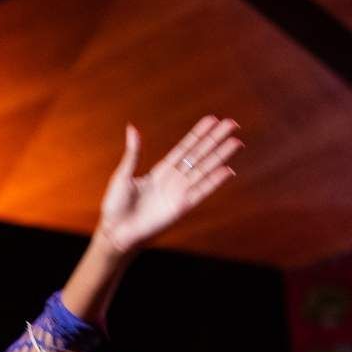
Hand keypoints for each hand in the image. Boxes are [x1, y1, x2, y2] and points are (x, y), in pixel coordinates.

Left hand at [97, 116, 241, 253]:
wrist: (115, 232)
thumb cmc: (115, 206)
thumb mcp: (122, 175)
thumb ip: (133, 153)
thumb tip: (132, 128)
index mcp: (161, 171)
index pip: (184, 149)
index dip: (198, 135)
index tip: (213, 120)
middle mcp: (173, 181)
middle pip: (199, 156)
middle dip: (215, 140)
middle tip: (232, 124)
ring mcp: (178, 193)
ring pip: (204, 170)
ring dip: (220, 156)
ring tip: (236, 142)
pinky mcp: (180, 208)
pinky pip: (200, 192)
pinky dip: (214, 182)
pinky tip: (227, 170)